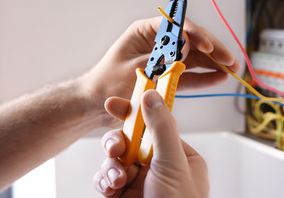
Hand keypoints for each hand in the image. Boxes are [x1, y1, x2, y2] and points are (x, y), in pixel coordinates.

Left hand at [79, 17, 239, 126]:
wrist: (95, 105)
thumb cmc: (107, 84)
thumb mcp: (134, 69)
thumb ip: (160, 59)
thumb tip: (186, 47)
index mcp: (145, 32)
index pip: (176, 26)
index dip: (195, 34)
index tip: (208, 45)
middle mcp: (158, 44)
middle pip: (191, 42)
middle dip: (212, 49)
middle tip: (230, 59)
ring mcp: (165, 60)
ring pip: (194, 58)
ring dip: (213, 63)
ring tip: (233, 69)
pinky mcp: (168, 75)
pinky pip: (190, 74)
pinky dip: (204, 76)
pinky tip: (219, 77)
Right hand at [93, 90, 208, 197]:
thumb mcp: (173, 163)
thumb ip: (161, 128)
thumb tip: (152, 95)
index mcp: (179, 156)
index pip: (154, 126)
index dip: (135, 113)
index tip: (114, 103)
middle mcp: (159, 167)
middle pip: (131, 141)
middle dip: (118, 144)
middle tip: (115, 149)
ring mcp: (140, 182)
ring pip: (115, 159)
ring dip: (111, 166)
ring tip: (117, 180)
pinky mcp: (123, 195)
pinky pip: (106, 178)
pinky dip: (104, 181)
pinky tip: (110, 189)